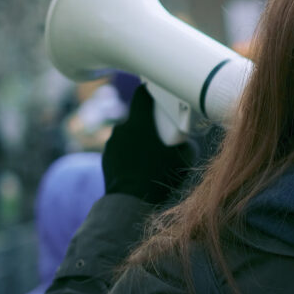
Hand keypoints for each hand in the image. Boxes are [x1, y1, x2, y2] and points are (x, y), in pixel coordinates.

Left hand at [102, 85, 196, 205]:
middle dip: (147, 120)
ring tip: (149, 151)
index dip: (150, 90)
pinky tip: (138, 163)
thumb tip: (186, 137)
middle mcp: (122, 128)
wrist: (132, 203)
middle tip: (160, 131)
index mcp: (140, 123)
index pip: (142, 94)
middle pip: (136, 115)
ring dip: (137, 136)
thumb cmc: (159, 178)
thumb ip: (185, 142)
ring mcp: (112, 142)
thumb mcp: (183, 159)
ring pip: (127, 131)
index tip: (158, 93)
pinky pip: (120, 146)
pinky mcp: (106, 156)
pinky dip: (128, 150)